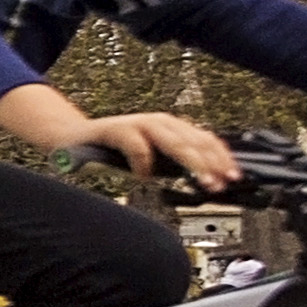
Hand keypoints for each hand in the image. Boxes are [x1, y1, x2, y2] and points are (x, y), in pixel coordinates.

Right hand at [78, 109, 239, 189]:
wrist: (72, 139)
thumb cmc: (114, 151)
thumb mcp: (152, 158)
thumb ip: (175, 165)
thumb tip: (206, 180)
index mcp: (172, 128)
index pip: (207, 140)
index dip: (223, 159)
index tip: (234, 178)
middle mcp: (159, 122)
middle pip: (196, 141)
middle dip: (212, 164)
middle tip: (220, 184)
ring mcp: (138, 124)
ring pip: (175, 142)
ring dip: (193, 163)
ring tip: (201, 180)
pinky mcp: (116, 129)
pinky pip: (137, 146)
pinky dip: (144, 163)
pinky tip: (143, 177)